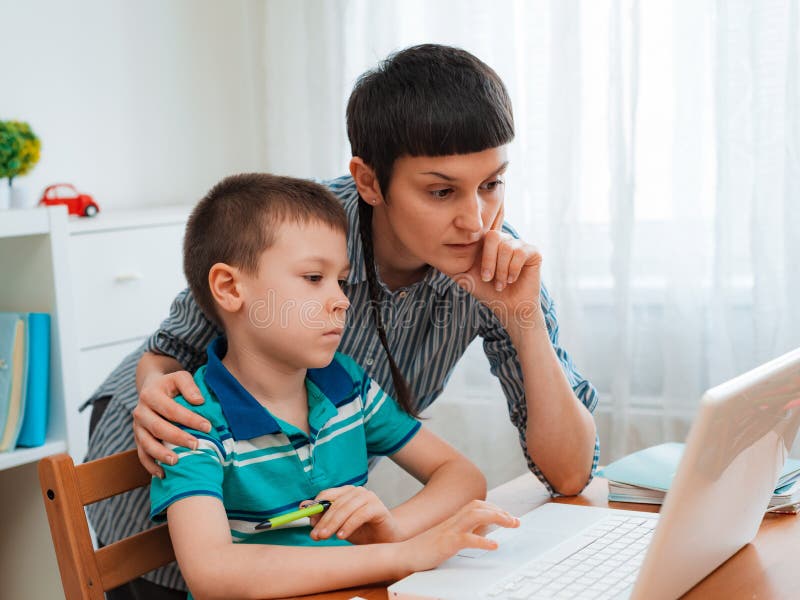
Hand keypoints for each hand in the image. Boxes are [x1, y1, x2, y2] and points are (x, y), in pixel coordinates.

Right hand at [132, 371, 209, 477]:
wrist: (150, 388)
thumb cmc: (170, 385)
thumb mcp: (180, 377)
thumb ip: (189, 386)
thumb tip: (199, 401)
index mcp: (150, 395)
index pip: (171, 409)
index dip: (189, 419)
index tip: (207, 427)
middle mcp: (140, 411)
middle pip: (157, 427)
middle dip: (177, 438)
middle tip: (196, 446)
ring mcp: (137, 427)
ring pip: (146, 443)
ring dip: (161, 454)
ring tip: (176, 462)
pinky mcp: (137, 438)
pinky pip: (141, 454)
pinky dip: (150, 465)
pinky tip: (162, 474)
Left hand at [306, 486, 400, 544]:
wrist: (386, 539)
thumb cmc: (362, 531)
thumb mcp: (339, 525)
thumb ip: (324, 516)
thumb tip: (304, 508)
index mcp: (346, 492)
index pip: (327, 495)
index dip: (316, 507)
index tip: (308, 521)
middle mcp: (357, 491)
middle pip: (335, 503)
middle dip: (323, 520)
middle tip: (315, 535)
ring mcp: (369, 497)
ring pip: (346, 508)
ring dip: (334, 523)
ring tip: (325, 536)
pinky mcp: (378, 507)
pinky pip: (360, 515)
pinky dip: (349, 525)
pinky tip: (342, 536)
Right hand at [398, 500, 519, 574]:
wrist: (401, 556)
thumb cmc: (424, 550)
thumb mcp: (448, 538)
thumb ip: (465, 531)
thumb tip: (485, 529)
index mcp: (452, 519)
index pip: (477, 505)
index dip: (494, 508)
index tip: (509, 516)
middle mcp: (452, 521)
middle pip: (478, 505)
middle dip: (500, 510)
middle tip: (516, 520)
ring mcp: (449, 530)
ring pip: (475, 515)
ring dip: (497, 517)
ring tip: (511, 524)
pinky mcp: (446, 544)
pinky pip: (467, 539)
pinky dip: (483, 541)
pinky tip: (494, 546)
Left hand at [451, 226, 543, 332]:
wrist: (508, 308)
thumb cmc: (487, 293)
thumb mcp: (464, 278)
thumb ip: (451, 266)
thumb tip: (432, 256)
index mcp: (488, 243)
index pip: (480, 235)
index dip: (479, 255)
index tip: (481, 276)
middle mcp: (504, 240)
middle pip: (494, 237)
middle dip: (489, 261)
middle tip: (488, 279)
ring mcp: (519, 244)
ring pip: (507, 246)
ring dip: (501, 270)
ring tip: (501, 284)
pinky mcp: (533, 252)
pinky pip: (520, 253)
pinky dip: (513, 270)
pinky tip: (512, 280)